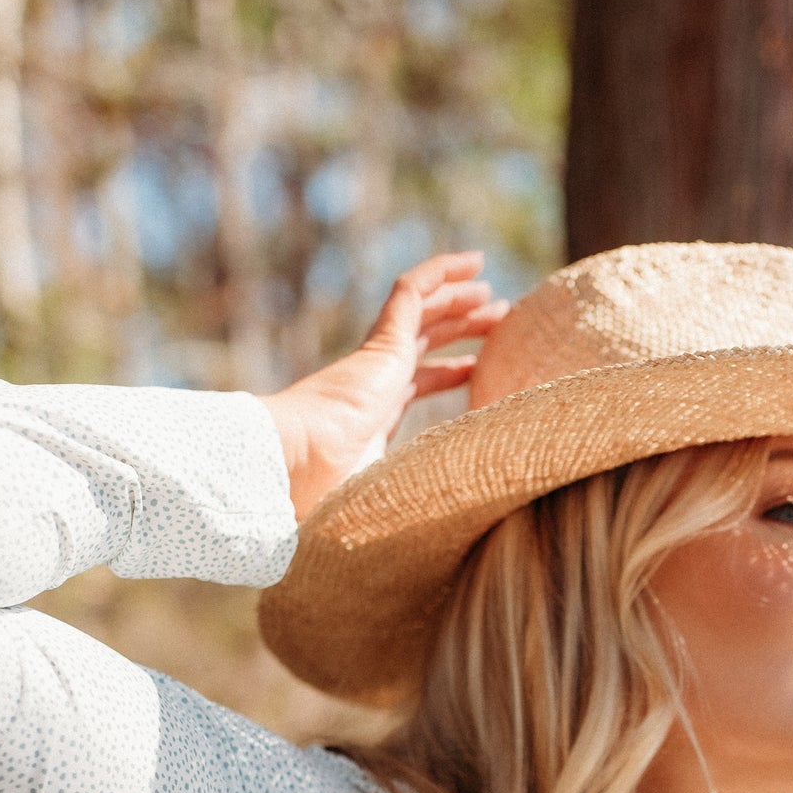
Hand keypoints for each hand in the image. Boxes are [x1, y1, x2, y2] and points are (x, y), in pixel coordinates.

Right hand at [261, 250, 508, 522]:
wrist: (296, 469)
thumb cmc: (331, 499)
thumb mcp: (384, 502)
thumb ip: (410, 504)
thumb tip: (445, 530)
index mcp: (376, 416)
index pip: (418, 382)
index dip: (450, 372)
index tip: (476, 368)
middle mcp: (377, 382)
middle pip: (426, 342)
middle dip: (460, 326)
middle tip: (495, 315)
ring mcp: (378, 361)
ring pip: (424, 313)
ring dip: (457, 299)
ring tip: (492, 291)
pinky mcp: (380, 343)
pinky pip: (411, 292)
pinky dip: (440, 273)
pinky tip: (472, 263)